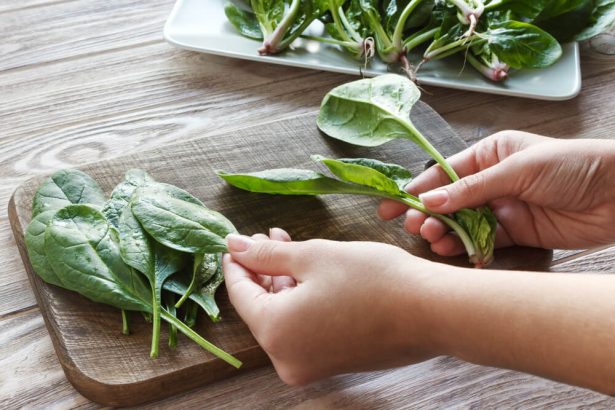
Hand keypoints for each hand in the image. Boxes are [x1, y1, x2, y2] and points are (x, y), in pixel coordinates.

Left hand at [223, 230, 437, 384]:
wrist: (432, 311)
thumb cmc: (372, 279)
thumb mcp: (313, 257)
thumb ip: (266, 255)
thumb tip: (233, 246)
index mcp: (275, 334)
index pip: (241, 294)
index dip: (236, 263)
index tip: (236, 241)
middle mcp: (288, 360)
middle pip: (262, 307)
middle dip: (264, 269)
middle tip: (268, 236)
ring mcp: (312, 365)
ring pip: (285, 317)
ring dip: (284, 282)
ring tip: (288, 247)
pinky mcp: (333, 363)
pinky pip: (305, 329)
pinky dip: (302, 301)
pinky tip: (308, 273)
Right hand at [379, 131, 614, 254]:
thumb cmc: (572, 165)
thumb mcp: (517, 170)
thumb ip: (472, 188)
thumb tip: (429, 201)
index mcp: (489, 154)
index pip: (444, 172)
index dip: (417, 189)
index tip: (392, 204)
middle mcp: (491, 181)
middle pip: (448, 200)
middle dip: (428, 214)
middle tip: (414, 228)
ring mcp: (502, 208)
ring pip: (462, 224)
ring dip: (446, 234)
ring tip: (434, 241)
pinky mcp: (516, 233)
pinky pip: (484, 243)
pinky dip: (470, 250)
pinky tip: (459, 255)